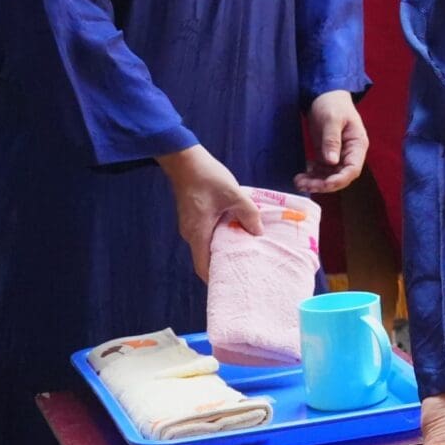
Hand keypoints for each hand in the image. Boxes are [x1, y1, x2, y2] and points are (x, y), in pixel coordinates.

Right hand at [158, 144, 260, 281]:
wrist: (184, 159)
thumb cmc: (207, 177)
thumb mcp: (234, 194)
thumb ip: (248, 215)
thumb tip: (259, 233)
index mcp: (198, 233)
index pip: (204, 267)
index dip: (217, 279)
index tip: (234, 284)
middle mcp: (191, 234)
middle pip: (206, 258)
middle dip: (224, 265)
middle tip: (246, 268)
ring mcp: (190, 226)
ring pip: (207, 246)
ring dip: (224, 250)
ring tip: (245, 252)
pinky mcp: (193, 217)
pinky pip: (207, 235)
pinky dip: (220, 238)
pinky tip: (236, 233)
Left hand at [294, 90, 368, 193]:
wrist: (325, 94)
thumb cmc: (333, 103)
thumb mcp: (332, 119)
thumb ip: (332, 140)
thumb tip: (331, 161)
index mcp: (357, 145)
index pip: (353, 169)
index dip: (340, 179)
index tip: (324, 184)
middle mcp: (350, 153)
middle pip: (340, 176)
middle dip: (323, 184)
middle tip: (304, 185)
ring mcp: (338, 155)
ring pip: (329, 176)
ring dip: (315, 182)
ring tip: (298, 182)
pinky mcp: (327, 154)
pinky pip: (321, 171)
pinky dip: (312, 175)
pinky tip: (301, 175)